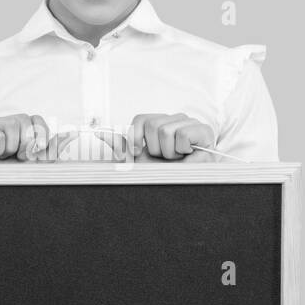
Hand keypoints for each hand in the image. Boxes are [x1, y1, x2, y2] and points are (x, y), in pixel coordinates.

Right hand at [0, 114, 77, 162]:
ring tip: (1, 157)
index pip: (37, 119)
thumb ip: (53, 149)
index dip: (39, 136)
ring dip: (10, 149)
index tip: (33, 152)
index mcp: (20, 128)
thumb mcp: (37, 163)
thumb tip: (72, 133)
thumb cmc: (8, 174)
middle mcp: (5, 122)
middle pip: (25, 120)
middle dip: (25, 144)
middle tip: (16, 157)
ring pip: (12, 125)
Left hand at [94, 113, 218, 161]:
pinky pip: (182, 135)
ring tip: (177, 157)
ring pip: (166, 130)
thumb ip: (122, 146)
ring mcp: (190, 123)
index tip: (138, 153)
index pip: (140, 119)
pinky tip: (188, 155)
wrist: (187, 185)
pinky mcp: (203, 130)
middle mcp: (175, 119)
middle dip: (154, 148)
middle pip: (152, 125)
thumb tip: (100, 133)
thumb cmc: (166, 172)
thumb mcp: (139, 160)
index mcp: (160, 123)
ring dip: (169, 152)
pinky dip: (182, 150)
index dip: (135, 137)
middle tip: (164, 158)